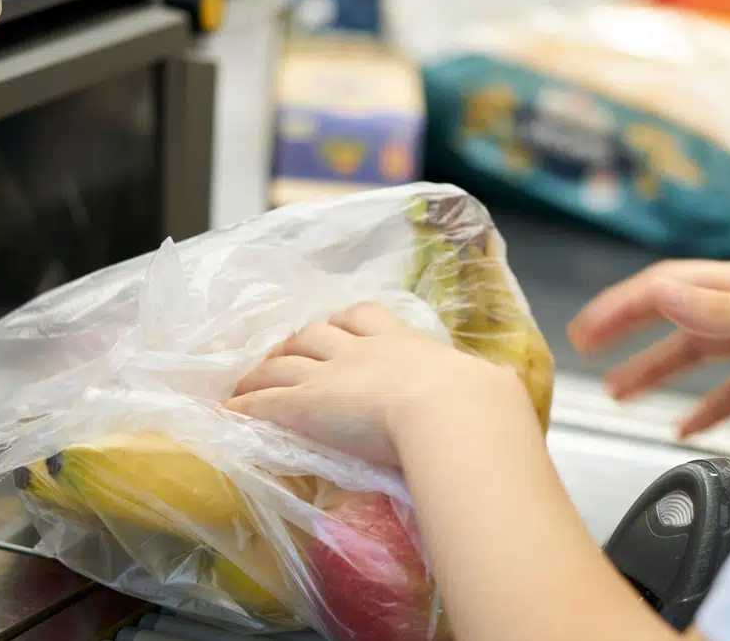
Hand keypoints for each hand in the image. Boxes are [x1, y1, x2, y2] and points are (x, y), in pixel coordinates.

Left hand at [227, 303, 528, 466]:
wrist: (452, 414)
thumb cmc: (476, 403)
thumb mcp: (481, 384)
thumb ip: (481, 387)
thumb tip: (501, 395)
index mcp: (403, 342)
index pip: (366, 316)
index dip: (347, 322)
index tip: (340, 327)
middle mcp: (361, 351)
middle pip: (318, 332)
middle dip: (299, 341)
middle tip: (285, 352)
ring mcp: (330, 375)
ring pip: (283, 362)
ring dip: (262, 370)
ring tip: (247, 380)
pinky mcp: (304, 405)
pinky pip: (264, 402)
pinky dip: (244, 404)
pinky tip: (228, 410)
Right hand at [568, 261, 729, 434]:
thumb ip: (719, 310)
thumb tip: (661, 296)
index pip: (665, 287)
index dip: (620, 306)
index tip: (584, 329)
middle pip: (675, 317)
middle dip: (627, 335)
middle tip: (584, 350)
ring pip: (699, 355)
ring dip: (658, 372)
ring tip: (620, 394)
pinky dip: (709, 408)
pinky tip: (690, 429)